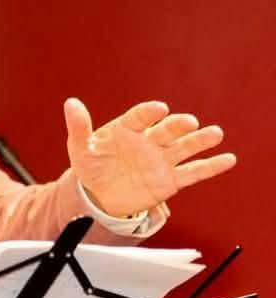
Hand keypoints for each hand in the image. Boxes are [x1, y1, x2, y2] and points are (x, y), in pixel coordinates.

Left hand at [64, 98, 235, 217]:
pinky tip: (228, 159)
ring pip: (184, 147)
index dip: (149, 113)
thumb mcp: (81, 148)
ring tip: (215, 134)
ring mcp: (162, 160)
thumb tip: (70, 103)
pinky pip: (193, 172)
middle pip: (167, 131)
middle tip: (189, 122)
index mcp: (128, 129)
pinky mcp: (171, 180)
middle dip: (178, 126)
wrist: (100, 195)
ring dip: (200, 140)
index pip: (140, 117)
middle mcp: (150, 141)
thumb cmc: (92, 166)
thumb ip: (79, 127)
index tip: (159, 109)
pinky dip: (211, 166)